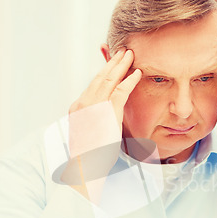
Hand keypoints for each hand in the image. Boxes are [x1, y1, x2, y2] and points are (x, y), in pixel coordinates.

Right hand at [65, 49, 140, 200]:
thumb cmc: (90, 155)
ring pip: (109, 80)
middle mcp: (84, 104)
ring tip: (130, 54)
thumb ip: (96, 119)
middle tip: (123, 50)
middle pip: (100, 78)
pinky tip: (137, 73)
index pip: (93, 84)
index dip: (104, 71)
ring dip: (120, 66)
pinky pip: (120, 92)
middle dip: (112, 63)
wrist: (85, 167)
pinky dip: (129, 81)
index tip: (113, 61)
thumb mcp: (91, 132)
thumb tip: (104, 115)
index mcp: (79, 107)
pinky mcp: (105, 114)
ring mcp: (94, 108)